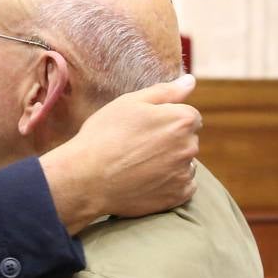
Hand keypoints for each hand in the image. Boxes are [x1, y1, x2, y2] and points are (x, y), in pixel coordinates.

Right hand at [41, 73, 200, 232]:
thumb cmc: (104, 135)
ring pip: (184, 164)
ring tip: (138, 166)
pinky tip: (144, 181)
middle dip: (170, 141)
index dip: (166, 120)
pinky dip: (168, 184)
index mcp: (181, 120)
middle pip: (187, 140)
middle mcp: (189, 146)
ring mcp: (184, 174)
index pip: (189, 117)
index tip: (145, 128)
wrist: (86, 178)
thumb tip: (191, 81)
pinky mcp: (177, 196)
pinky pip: (182, 187)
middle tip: (137, 147)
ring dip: (169, 163)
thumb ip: (165, 91)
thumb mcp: (129, 103)